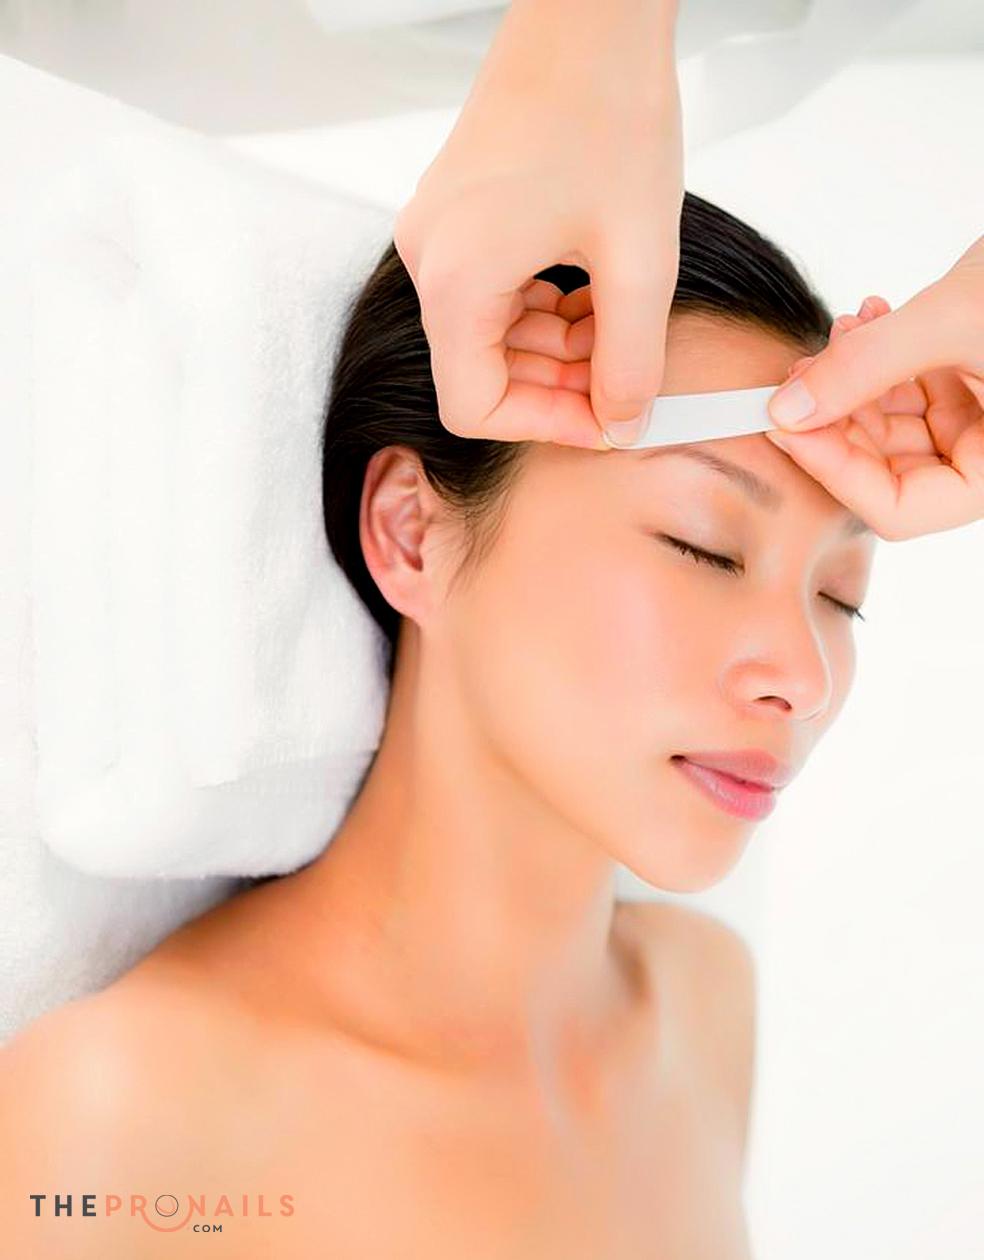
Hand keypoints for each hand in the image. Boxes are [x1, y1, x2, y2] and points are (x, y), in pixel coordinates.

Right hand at [392, 0, 682, 450]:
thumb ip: (632, 360)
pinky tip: (595, 290)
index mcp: (455, 278)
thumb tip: (622, 424)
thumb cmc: (605, 106)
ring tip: (620, 325)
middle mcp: (429, 259)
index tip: (605, 420)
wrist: (588, 12)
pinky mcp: (458, 214)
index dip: (544, 426)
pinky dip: (544, 307)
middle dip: (558, 384)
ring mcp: (439, 233)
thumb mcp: (638, 258)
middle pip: (481, 371)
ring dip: (556, 347)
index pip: (473, 407)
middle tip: (626, 377)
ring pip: (491, 334)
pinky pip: (493, 290)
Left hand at [764, 236, 983, 539]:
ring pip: (889, 429)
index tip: (784, 424)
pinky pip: (907, 391)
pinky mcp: (971, 385)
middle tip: (796, 376)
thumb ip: (867, 365)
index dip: (834, 471)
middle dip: (834, 421)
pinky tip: (865, 321)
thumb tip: (788, 408)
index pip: (899, 509)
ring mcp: (980, 423)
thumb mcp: (954, 319)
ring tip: (841, 332)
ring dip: (850, 383)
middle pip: (885, 471)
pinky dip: (876, 360)